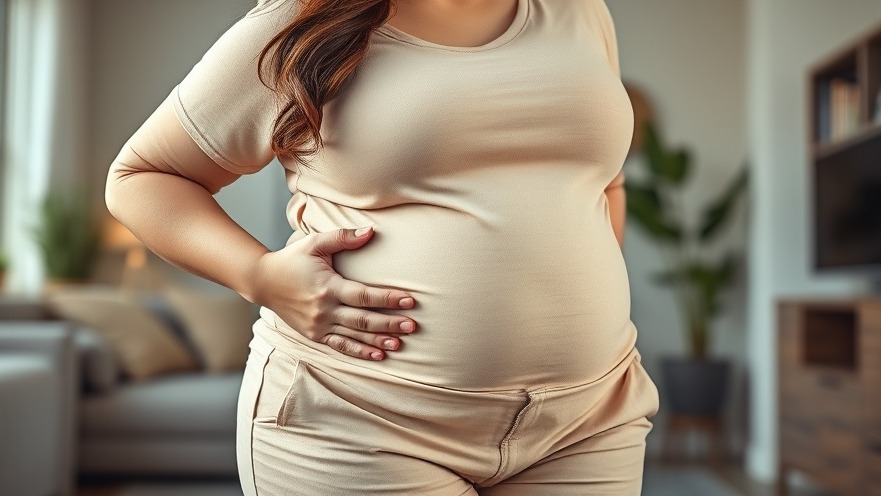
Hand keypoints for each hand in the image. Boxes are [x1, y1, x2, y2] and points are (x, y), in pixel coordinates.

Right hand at [252, 226, 416, 359]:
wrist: (264, 282)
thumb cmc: (293, 259)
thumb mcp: (315, 243)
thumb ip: (344, 238)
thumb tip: (372, 232)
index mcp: (327, 287)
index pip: (364, 295)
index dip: (388, 299)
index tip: (409, 301)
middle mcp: (324, 310)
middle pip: (363, 319)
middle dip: (390, 323)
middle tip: (413, 325)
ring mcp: (319, 325)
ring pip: (355, 336)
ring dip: (379, 340)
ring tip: (401, 343)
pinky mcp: (315, 335)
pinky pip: (341, 346)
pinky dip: (360, 352)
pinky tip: (379, 355)